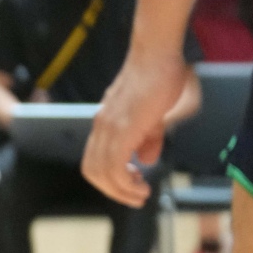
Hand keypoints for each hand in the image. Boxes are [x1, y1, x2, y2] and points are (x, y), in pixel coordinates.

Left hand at [82, 46, 187, 208]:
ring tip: (140, 194)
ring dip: (120, 190)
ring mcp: (109, 127)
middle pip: (92, 172)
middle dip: (113, 191)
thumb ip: (148, 138)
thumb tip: (146, 160)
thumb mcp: (154, 115)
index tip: (130, 186)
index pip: (94, 161)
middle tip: (135, 198)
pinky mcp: (122, 128)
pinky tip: (141, 182)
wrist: (157, 54)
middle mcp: (101, 128)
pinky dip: (125, 181)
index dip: (108, 180)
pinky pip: (114, 165)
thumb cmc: (159, 78)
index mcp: (105, 124)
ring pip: (102, 172)